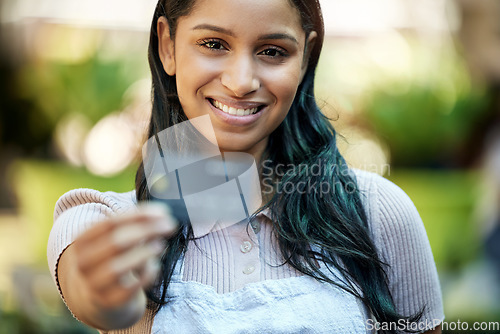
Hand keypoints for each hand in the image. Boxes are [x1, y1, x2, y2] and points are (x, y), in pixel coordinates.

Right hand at [58, 202, 176, 329]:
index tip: (163, 213)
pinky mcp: (109, 301)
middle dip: (146, 231)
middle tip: (170, 226)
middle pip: (116, 243)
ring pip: (118, 267)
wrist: (105, 297)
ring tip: (161, 246)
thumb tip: (163, 215)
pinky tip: (155, 266)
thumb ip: (139, 224)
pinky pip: (130, 287)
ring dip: (144, 253)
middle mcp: (84, 263)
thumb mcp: (122, 238)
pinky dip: (147, 274)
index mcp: (83, 241)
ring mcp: (94, 284)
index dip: (138, 216)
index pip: (110, 224)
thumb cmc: (118, 258)